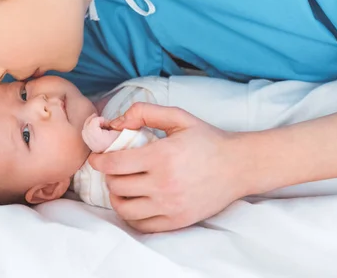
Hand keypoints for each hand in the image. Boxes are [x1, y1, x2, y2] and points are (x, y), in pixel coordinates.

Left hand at [89, 103, 250, 232]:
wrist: (239, 166)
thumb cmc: (206, 139)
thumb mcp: (178, 117)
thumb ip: (145, 112)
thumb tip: (115, 122)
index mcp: (162, 156)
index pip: (114, 164)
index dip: (99, 160)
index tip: (97, 157)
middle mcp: (164, 184)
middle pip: (116, 186)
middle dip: (109, 176)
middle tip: (114, 169)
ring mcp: (170, 206)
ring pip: (124, 208)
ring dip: (116, 197)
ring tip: (122, 186)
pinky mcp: (177, 221)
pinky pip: (141, 225)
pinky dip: (131, 215)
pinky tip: (135, 202)